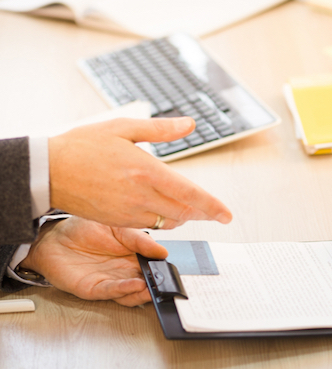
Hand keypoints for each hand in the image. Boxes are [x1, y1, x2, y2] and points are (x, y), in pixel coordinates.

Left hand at [20, 217, 167, 305]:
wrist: (52, 237)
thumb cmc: (82, 230)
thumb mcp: (117, 226)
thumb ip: (139, 239)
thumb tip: (162, 251)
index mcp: (134, 257)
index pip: (154, 268)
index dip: (164, 270)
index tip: (171, 270)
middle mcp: (124, 272)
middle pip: (147, 284)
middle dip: (157, 285)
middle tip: (166, 282)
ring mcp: (110, 282)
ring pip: (133, 294)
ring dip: (144, 293)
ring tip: (153, 287)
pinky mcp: (94, 289)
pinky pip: (112, 292)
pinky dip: (125, 290)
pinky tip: (136, 285)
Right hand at [48, 118, 232, 228]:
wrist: (49, 170)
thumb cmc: (83, 146)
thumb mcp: (122, 127)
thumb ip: (160, 129)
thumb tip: (189, 124)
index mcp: (146, 170)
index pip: (190, 194)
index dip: (213, 207)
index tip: (227, 215)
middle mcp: (141, 194)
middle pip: (184, 212)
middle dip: (202, 213)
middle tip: (214, 212)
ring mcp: (130, 211)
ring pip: (169, 221)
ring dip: (183, 216)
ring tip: (190, 209)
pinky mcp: (119, 220)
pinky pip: (150, 225)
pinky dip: (163, 220)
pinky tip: (164, 210)